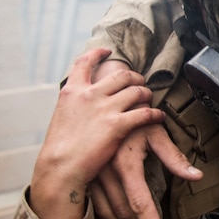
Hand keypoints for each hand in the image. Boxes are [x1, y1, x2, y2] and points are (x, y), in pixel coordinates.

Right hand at [30, 49, 163, 218]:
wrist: (60, 167)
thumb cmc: (60, 148)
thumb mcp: (62, 117)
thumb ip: (74, 105)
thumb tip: (80, 101)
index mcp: (72, 91)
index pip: (84, 63)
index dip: (99, 54)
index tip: (108, 51)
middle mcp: (89, 94)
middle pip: (121, 75)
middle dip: (135, 77)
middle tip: (140, 83)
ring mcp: (104, 108)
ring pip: (137, 91)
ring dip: (147, 93)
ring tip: (149, 98)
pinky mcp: (118, 125)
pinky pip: (145, 113)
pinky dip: (155, 114)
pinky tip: (158, 117)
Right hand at [88, 60, 201, 218]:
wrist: (103, 99)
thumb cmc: (134, 114)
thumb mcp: (156, 131)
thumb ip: (175, 157)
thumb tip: (197, 177)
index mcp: (124, 163)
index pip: (140, 203)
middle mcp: (106, 172)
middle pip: (123, 213)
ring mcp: (94, 175)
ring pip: (108, 213)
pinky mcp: (88, 176)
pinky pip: (98, 205)